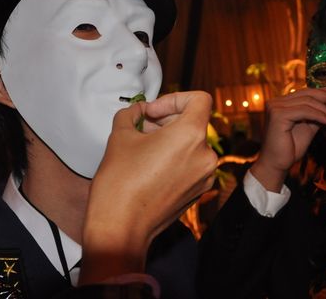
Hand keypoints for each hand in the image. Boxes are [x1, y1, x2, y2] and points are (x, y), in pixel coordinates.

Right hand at [80, 91, 217, 282]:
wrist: (121, 226)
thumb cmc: (121, 183)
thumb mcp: (120, 135)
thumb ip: (132, 113)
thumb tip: (139, 111)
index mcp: (190, 135)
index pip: (199, 100)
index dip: (174, 99)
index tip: (153, 112)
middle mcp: (205, 155)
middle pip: (195, 122)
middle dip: (168, 119)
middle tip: (143, 127)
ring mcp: (204, 176)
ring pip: (193, 144)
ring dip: (171, 139)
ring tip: (144, 147)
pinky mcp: (198, 192)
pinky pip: (191, 163)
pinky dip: (175, 157)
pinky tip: (151, 165)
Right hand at [251, 87, 325, 191]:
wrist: (277, 164)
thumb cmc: (291, 148)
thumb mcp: (308, 127)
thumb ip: (317, 114)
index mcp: (280, 103)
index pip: (304, 92)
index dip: (323, 91)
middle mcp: (275, 102)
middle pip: (306, 93)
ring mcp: (275, 107)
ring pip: (307, 101)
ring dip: (325, 110)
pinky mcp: (277, 115)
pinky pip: (304, 111)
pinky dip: (319, 115)